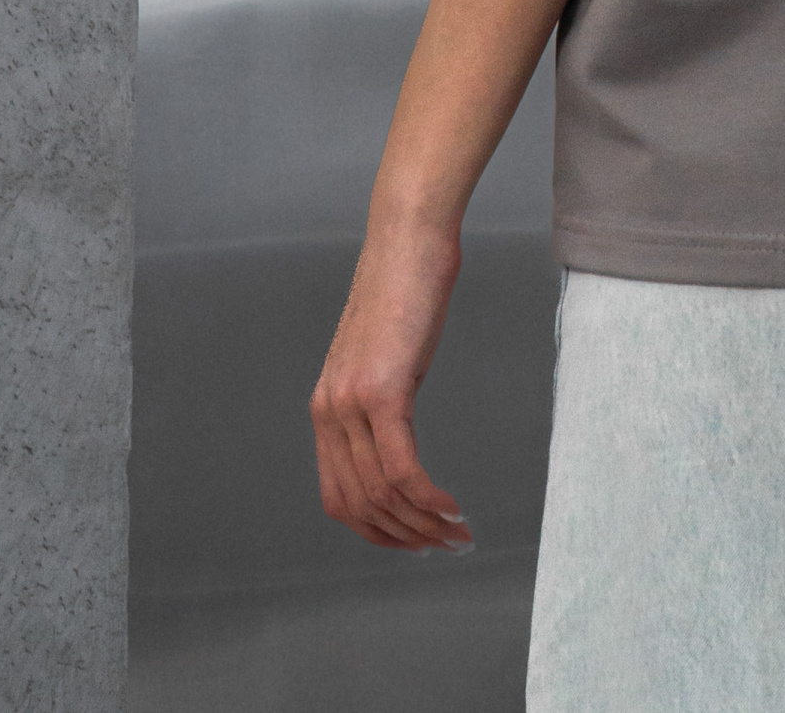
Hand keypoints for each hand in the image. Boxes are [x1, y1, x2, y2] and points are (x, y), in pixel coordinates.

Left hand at [311, 217, 473, 551]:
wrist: (409, 237)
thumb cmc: (406, 287)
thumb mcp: (387, 355)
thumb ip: (382, 397)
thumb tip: (397, 432)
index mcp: (326, 408)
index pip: (339, 497)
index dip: (376, 531)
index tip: (415, 542)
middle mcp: (329, 411)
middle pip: (359, 505)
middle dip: (404, 537)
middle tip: (446, 546)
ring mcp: (351, 402)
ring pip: (382, 493)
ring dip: (422, 524)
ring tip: (458, 533)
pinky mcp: (382, 389)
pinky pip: (401, 466)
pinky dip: (428, 497)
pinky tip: (452, 505)